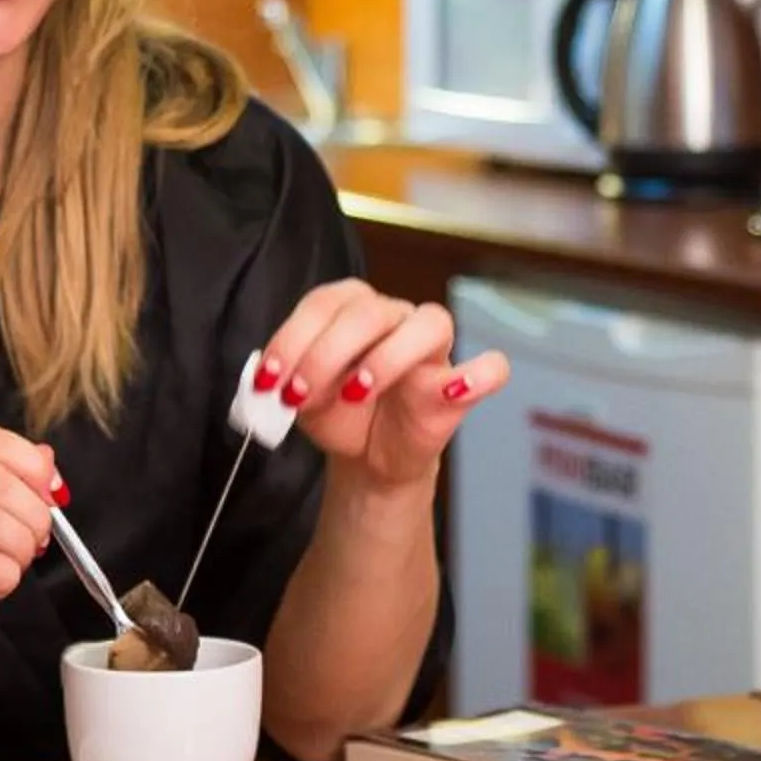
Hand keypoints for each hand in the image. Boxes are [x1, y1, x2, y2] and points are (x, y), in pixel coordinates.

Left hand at [257, 280, 508, 490]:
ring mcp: (431, 348)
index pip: (324, 303)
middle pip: (369, 311)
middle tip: (301, 394)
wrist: (368, 457)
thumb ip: (287, 383)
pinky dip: (478, 375)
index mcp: (350, 308)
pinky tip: (453, 391)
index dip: (292, 338)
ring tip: (357, 392)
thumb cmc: (337, 413)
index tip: (269, 380)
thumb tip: (269, 383)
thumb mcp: (302, 400)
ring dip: (387, 357)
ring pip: (428, 323)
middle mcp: (394, 316)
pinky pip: (491, 367)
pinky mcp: (459, 385)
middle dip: (327, 353)